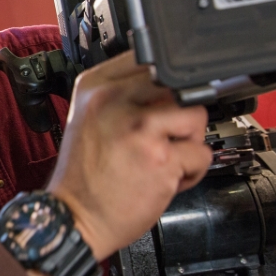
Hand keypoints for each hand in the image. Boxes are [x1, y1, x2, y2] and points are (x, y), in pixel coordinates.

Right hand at [48, 51, 211, 261]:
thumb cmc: (83, 174)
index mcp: (94, 86)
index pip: (147, 60)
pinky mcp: (160, 157)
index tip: (157, 105)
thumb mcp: (88, 118)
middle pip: (176, 85)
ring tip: (165, 158)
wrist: (74, 216)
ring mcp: (139, 127)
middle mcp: (115, 101)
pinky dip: (191, 172)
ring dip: (188, 141)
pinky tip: (166, 179)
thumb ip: (120, 95)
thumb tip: (164, 82)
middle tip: (160, 138)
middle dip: (177, 115)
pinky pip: (201, 154)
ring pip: (196, 116)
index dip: (161, 84)